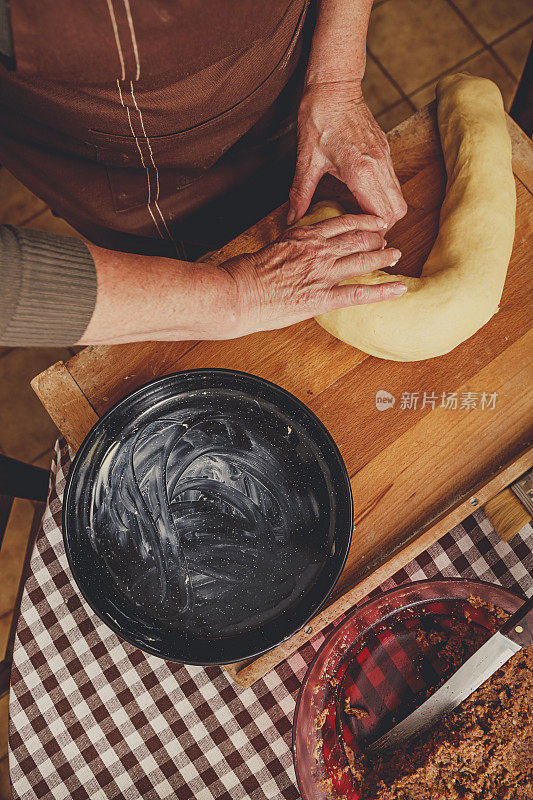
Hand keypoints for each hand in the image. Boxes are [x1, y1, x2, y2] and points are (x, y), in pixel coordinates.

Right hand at [222, 213, 404, 335]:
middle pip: (357, 239)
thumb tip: (294, 249)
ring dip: (383, 257)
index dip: (362, 220)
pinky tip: (399, 288)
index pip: (341, 222)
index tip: (374, 221)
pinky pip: (359, 294)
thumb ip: (289, 245)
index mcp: (305, 236)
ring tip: (396, 255)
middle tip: (388, 239)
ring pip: (363, 260)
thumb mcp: (271, 247)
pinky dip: (383, 291)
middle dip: (376, 237)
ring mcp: (323, 274)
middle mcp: (318, 252)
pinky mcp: (322, 298)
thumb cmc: (246, 273)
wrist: (239, 294)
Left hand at [289, 81, 407, 228]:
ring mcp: (385, 157)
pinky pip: (393, 183)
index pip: (381, 215)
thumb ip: (301, 193)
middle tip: (362, 234)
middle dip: (383, 227)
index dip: (373, 232)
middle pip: (397, 211)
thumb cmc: (319, 117)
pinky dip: (384, 197)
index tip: (357, 238)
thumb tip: (292, 218)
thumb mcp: (306, 160)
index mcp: (361, 171)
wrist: (335, 84)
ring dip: (385, 212)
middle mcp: (379, 166)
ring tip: (363, 219)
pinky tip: (364, 198)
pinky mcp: (386, 150)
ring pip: (398, 197)